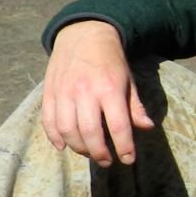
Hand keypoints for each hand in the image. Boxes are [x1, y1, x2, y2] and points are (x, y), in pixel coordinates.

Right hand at [39, 21, 154, 165]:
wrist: (84, 34)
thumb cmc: (111, 61)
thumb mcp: (129, 80)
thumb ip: (135, 106)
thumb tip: (147, 127)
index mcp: (109, 89)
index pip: (118, 126)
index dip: (124, 147)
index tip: (128, 160)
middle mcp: (84, 92)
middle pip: (90, 132)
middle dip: (100, 152)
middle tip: (107, 161)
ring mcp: (64, 92)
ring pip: (67, 130)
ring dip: (79, 147)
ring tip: (90, 153)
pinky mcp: (49, 92)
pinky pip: (48, 121)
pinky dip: (54, 137)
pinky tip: (64, 147)